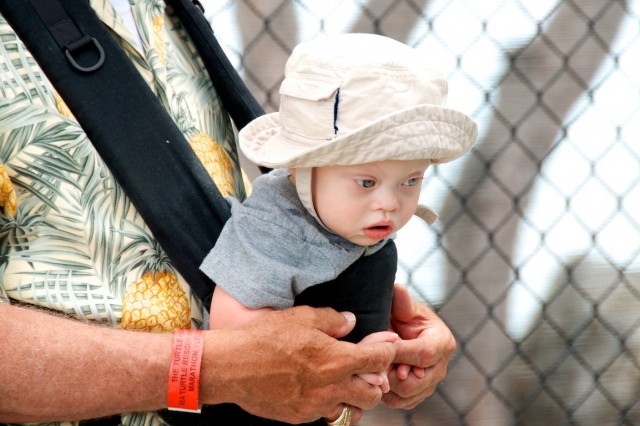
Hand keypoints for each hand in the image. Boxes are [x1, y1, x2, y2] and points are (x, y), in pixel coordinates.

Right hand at [201, 306, 395, 423]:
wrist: (231, 366)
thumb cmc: (265, 337)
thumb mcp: (301, 316)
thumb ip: (332, 319)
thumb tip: (350, 322)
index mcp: (336, 359)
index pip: (379, 361)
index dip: (386, 351)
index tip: (385, 345)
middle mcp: (330, 387)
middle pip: (373, 394)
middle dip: (375, 381)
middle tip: (365, 368)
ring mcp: (315, 406)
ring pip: (352, 410)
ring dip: (353, 397)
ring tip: (343, 381)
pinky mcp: (300, 416)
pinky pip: (325, 415)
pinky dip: (328, 404)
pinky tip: (317, 389)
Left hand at [383, 284, 455, 408]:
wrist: (401, 329)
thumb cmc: (402, 315)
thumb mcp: (403, 306)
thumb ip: (401, 301)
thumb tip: (398, 289)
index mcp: (442, 340)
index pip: (424, 354)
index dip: (400, 354)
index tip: (382, 347)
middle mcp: (440, 365)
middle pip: (415, 382)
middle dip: (391, 371)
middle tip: (376, 358)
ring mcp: (430, 383)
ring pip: (405, 395)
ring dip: (386, 382)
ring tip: (376, 364)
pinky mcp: (417, 395)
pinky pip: (400, 402)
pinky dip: (385, 392)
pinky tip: (378, 374)